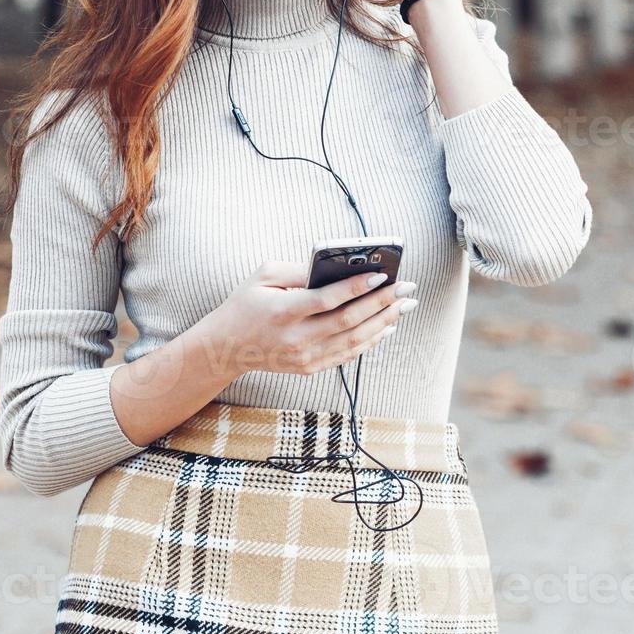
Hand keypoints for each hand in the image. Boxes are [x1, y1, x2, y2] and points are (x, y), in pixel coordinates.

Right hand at [200, 261, 418, 377]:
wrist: (227, 347)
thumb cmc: (246, 304)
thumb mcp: (264, 276)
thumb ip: (298, 270)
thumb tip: (335, 267)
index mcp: (282, 312)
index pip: (327, 300)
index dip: (357, 288)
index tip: (381, 275)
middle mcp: (296, 338)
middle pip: (348, 321)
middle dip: (382, 303)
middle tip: (406, 288)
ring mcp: (305, 357)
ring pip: (354, 340)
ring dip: (384, 321)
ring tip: (405, 304)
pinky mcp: (310, 367)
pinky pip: (348, 354)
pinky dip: (372, 340)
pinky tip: (387, 325)